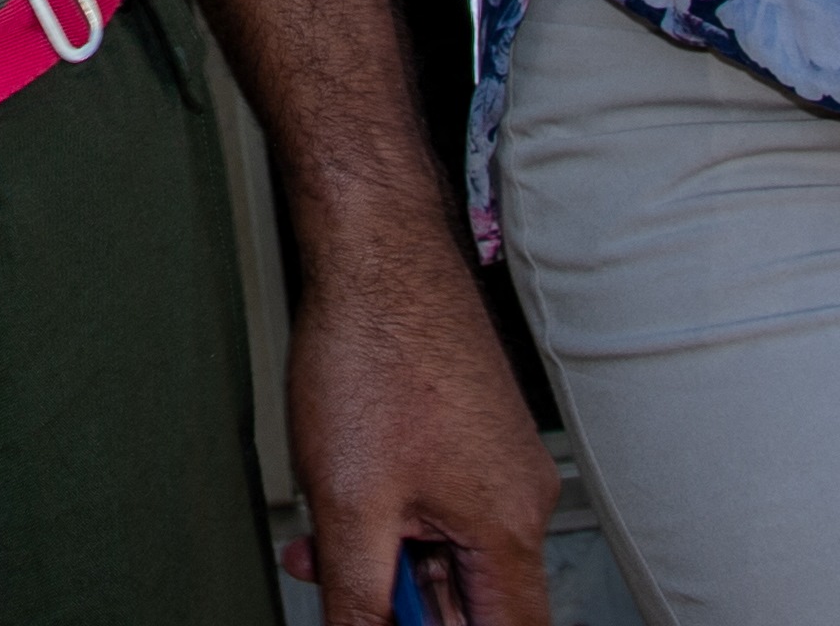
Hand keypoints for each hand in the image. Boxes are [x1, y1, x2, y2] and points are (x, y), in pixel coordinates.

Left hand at [276, 224, 563, 625]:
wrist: (374, 248)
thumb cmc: (374, 347)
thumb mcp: (348, 503)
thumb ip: (361, 597)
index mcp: (508, 524)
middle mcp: (516, 495)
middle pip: (472, 599)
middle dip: (401, 604)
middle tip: (347, 585)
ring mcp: (495, 461)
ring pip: (446, 550)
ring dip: (384, 561)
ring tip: (323, 546)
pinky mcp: (468, 434)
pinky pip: (436, 505)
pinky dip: (387, 519)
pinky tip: (337, 503)